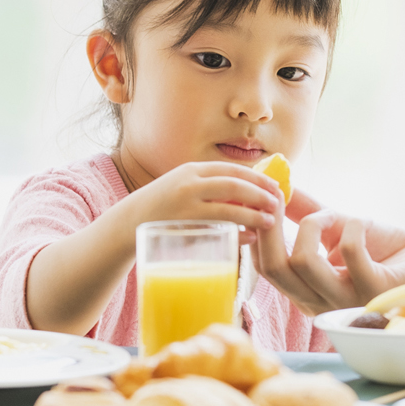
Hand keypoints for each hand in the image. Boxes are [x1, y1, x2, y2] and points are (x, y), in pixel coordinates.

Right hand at [113, 160, 285, 240]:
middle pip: (234, 183)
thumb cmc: (160, 209)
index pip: (232, 168)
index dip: (257, 177)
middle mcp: (189, 182)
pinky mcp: (182, 224)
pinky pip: (218, 227)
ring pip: (229, 205)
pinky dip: (238, 231)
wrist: (125, 224)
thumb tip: (244, 195)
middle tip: (278, 202)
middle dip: (260, 192)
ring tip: (271, 221)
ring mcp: (185, 203)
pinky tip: (252, 237)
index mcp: (192, 169)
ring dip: (254, 213)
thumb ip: (208, 189)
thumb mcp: (182, 188)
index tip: (275, 186)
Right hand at [253, 192, 404, 313]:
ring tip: (339, 216)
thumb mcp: (343, 227)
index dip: (254, 231)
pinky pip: (349, 252)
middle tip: (281, 195)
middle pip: (272, 269)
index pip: (262, 269)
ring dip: (315, 223)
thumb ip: (308, 212)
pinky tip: (364, 224)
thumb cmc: (394, 252)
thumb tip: (276, 185)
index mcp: (308, 292)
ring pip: (302, 261)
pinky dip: (353, 225)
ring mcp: (348, 302)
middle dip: (270, 224)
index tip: (260, 197)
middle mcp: (321, 303)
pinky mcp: (376, 291)